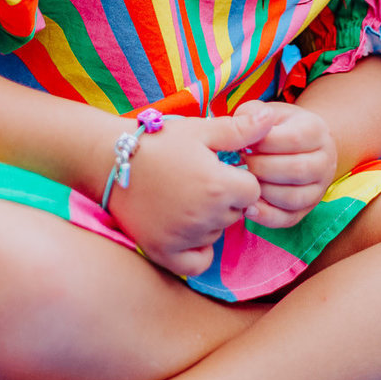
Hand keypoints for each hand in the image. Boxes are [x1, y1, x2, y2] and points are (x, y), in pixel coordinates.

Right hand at [108, 105, 278, 277]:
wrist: (109, 160)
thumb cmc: (157, 141)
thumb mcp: (200, 130)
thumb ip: (239, 130)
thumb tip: (271, 118)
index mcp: (218, 186)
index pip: (253, 190)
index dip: (238, 177)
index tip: (217, 167)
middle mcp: (205, 217)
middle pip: (235, 212)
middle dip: (224, 198)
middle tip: (195, 179)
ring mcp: (184, 238)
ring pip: (217, 233)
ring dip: (209, 220)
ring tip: (182, 195)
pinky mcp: (164, 253)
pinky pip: (197, 261)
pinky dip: (197, 248)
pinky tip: (184, 226)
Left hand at [236, 100, 337, 227]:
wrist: (299, 146)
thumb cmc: (276, 127)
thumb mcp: (267, 112)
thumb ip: (252, 113)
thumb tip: (243, 125)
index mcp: (317, 130)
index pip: (293, 139)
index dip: (263, 143)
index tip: (242, 142)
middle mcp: (325, 161)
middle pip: (295, 170)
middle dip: (260, 167)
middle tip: (239, 162)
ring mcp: (319, 189)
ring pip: (292, 197)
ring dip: (262, 191)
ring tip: (243, 180)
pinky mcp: (307, 210)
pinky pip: (288, 219)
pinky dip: (265, 216)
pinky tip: (247, 205)